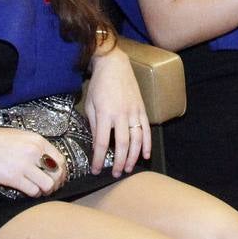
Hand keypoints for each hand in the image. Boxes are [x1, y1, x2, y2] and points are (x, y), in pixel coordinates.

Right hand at [0, 122, 66, 196]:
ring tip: (39, 190)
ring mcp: (24, 165)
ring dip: (45, 190)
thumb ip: (35, 147)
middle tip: (50, 187)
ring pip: (48, 185)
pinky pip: (33, 191)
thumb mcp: (20, 137)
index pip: (60, 159)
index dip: (62, 172)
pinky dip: (33, 194)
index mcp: (37, 140)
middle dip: (56, 183)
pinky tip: (28, 191)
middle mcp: (34, 152)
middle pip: (58, 173)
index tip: (58, 177)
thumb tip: (47, 162)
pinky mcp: (14, 177)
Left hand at [83, 47, 150, 177]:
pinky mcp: (142, 109)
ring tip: (128, 169)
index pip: (102, 143)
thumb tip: (97, 146)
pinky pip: (147, 129)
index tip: (96, 170)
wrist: (114, 64)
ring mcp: (134, 112)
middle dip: (119, 162)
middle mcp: (121, 115)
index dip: (99, 159)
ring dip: (134, 157)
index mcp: (105, 114)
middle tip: (115, 174)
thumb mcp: (90, 105)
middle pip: (122, 145)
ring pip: (137, 140)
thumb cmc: (98, 84)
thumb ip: (94, 126)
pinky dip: (147, 144)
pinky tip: (146, 155)